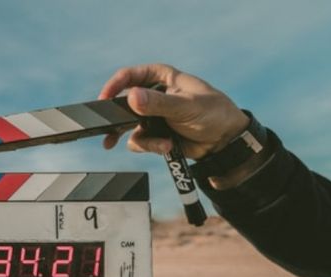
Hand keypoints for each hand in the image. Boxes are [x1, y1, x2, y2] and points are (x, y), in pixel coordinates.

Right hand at [99, 63, 248, 160]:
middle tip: (107, 129)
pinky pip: (140, 141)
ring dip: (141, 138)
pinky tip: (167, 147)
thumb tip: (132, 97)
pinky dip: (151, 146)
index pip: (130, 76)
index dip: (114, 86)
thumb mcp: (186, 106)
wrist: (226, 142)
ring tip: (159, 144)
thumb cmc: (214, 113)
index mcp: (162, 77)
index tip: (104, 100)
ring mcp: (153, 116)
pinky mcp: (155, 134)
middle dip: (117, 118)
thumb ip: (159, 103)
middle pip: (123, 103)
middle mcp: (154, 95)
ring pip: (129, 127)